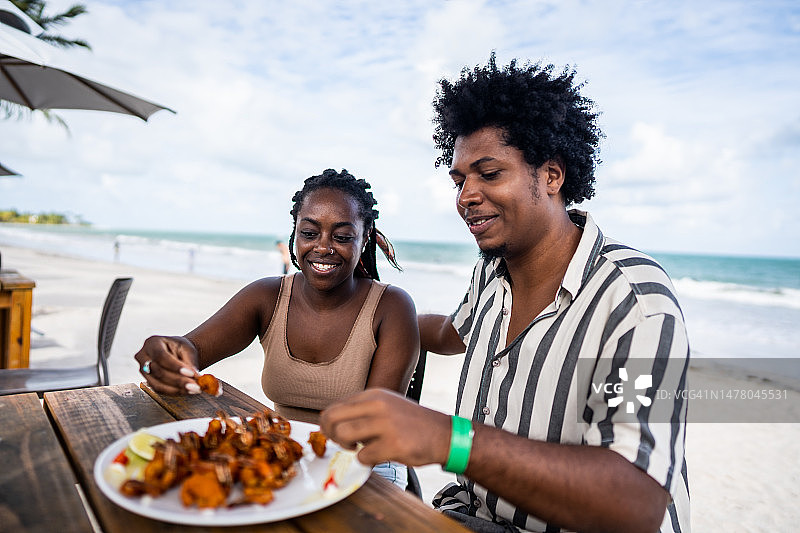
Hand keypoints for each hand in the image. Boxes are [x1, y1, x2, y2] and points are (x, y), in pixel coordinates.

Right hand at [134, 335, 199, 394]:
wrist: (176, 353)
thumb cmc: (180, 348)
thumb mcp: (187, 349)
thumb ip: (189, 362)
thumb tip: (195, 376)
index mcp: (152, 342)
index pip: (161, 356)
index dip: (175, 366)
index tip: (190, 373)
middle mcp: (143, 356)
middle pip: (159, 372)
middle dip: (178, 381)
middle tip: (195, 386)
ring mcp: (143, 370)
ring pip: (158, 384)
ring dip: (177, 389)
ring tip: (194, 389)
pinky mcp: (147, 381)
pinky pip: (159, 390)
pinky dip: (174, 392)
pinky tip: (187, 391)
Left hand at [319, 388, 450, 466]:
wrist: (443, 434)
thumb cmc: (411, 423)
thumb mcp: (386, 405)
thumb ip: (361, 410)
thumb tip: (331, 422)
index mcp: (373, 394)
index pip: (334, 407)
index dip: (327, 425)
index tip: (334, 434)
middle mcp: (377, 405)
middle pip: (333, 419)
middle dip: (332, 435)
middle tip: (344, 443)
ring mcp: (385, 424)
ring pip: (344, 435)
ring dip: (347, 448)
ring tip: (360, 448)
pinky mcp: (393, 444)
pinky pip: (363, 456)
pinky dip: (367, 460)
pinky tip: (379, 455)